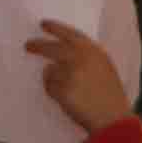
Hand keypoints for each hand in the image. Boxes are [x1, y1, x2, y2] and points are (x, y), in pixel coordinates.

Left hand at [27, 19, 131, 136]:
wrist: (113, 118)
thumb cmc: (110, 97)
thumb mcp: (104, 68)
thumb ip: (86, 56)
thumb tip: (62, 53)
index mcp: (93, 51)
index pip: (69, 33)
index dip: (55, 28)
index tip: (43, 24)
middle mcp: (80, 58)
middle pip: (51, 47)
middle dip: (38, 46)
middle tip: (28, 46)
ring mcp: (70, 72)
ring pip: (49, 71)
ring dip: (53, 80)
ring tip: (70, 92)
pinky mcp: (62, 88)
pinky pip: (49, 87)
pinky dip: (53, 93)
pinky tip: (68, 99)